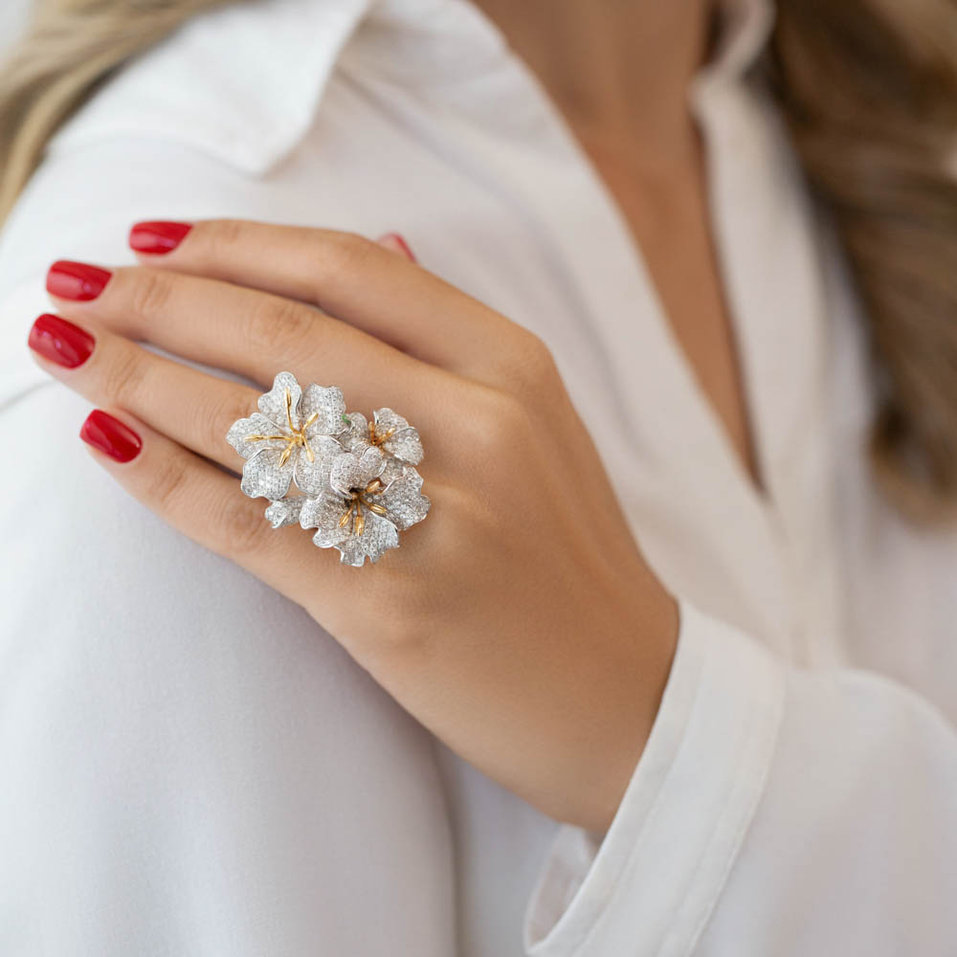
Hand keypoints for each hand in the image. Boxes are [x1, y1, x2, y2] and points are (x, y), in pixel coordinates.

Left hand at [29, 221, 677, 831]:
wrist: (622, 693)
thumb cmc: (566, 557)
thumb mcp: (537, 425)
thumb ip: (451, 341)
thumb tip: (381, 244)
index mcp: (513, 366)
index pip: (349, 268)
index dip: (235, 242)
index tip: (151, 237)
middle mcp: (478, 424)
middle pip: (284, 334)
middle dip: (159, 299)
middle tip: (76, 285)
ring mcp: (437, 515)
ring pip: (254, 422)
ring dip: (135, 375)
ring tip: (62, 347)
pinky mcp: (390, 604)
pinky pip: (248, 522)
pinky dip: (161, 476)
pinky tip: (103, 439)